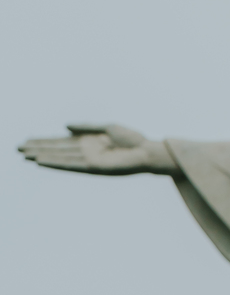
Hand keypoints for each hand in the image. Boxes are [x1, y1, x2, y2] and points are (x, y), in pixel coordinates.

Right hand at [18, 123, 178, 174]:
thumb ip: (85, 127)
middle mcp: (85, 152)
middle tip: (17, 148)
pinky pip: (71, 165)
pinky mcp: (94, 167)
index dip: (44, 141)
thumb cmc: (132, 139)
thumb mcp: (106, 127)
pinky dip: (56, 163)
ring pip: (60, 157)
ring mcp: (88, 160)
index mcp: (87, 142)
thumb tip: (65, 127)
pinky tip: (42, 161)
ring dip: (42, 155)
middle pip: (56, 150)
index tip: (27, 140)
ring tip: (24, 154)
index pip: (61, 142)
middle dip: (37, 148)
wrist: (147, 151)